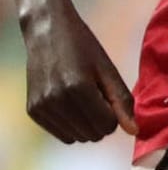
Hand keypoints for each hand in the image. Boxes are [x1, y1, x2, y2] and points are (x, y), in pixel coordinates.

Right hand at [23, 8, 136, 142]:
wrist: (46, 32)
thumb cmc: (83, 46)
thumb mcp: (107, 69)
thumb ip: (121, 100)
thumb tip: (133, 131)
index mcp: (79, 89)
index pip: (107, 126)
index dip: (114, 114)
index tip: (109, 97)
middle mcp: (57, 101)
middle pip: (92, 134)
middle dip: (101, 120)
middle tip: (96, 96)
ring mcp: (42, 108)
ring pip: (76, 138)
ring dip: (86, 124)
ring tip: (83, 98)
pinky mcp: (32, 111)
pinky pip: (60, 134)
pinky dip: (70, 124)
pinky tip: (70, 104)